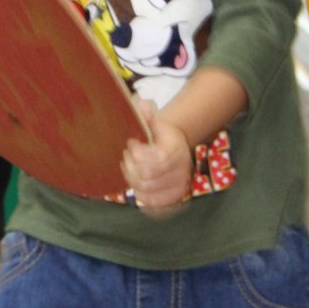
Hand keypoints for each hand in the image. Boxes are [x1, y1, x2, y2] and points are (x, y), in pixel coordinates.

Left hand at [120, 99, 191, 213]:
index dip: (137, 152)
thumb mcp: (158, 124)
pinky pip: (150, 203)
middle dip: (130, 165)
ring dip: (131, 178)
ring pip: (145, 190)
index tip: (131, 143)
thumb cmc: (164, 138)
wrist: (178, 152)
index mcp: (177, 151)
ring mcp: (178, 187)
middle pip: (146, 177)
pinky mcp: (172, 200)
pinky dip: (138, 193)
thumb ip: (147, 116)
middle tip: (127, 155)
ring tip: (128, 166)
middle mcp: (181, 172)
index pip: (154, 159)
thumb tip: (140, 104)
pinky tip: (135, 180)